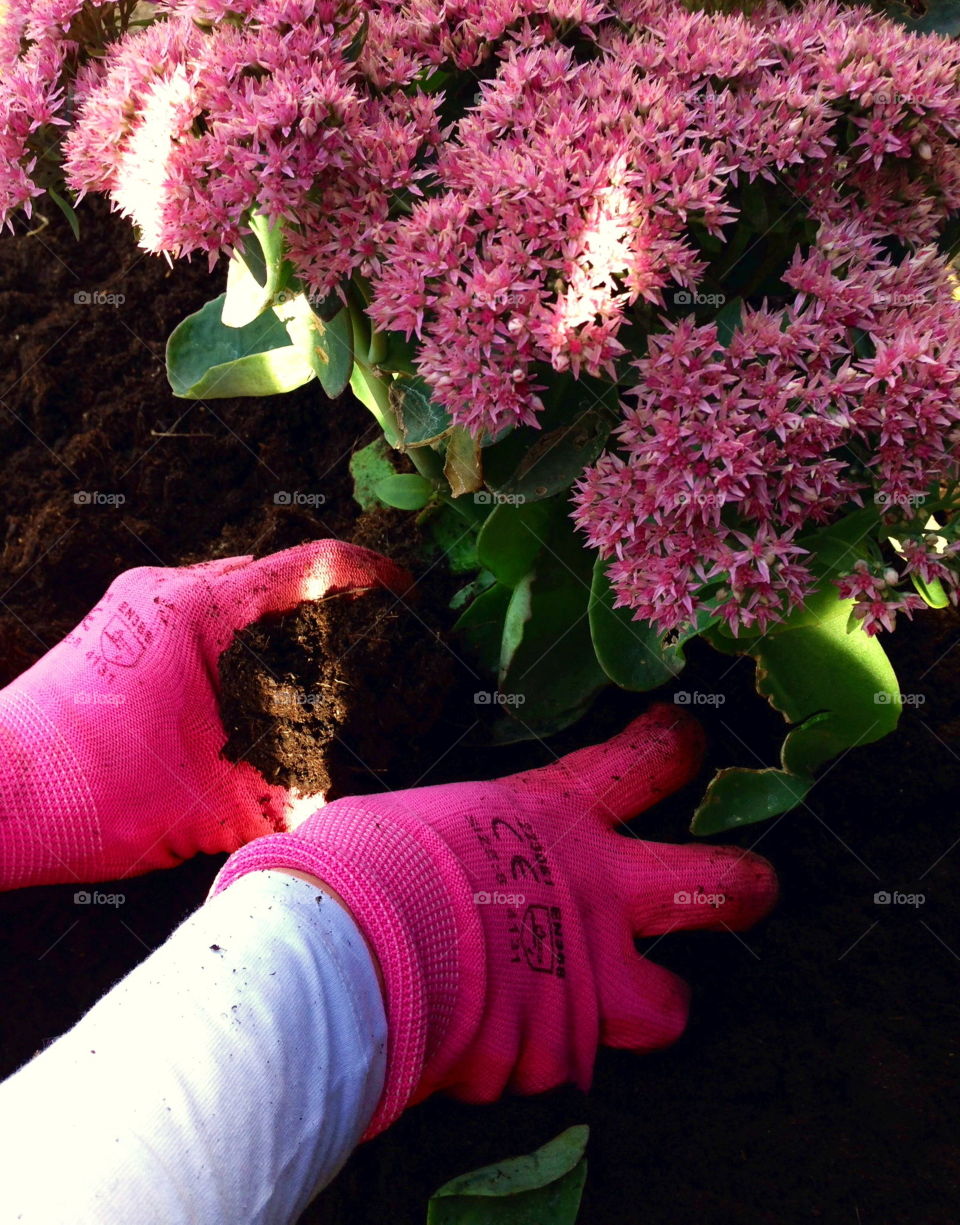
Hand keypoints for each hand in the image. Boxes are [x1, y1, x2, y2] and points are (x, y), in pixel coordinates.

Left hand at [0, 542, 409, 888]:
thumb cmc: (92, 796)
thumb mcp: (211, 806)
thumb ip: (290, 802)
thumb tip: (347, 810)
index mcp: (198, 613)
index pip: (305, 568)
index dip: (365, 571)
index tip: (404, 584)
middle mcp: (164, 590)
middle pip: (268, 578)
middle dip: (321, 606)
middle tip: (361, 646)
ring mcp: (133, 603)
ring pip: (228, 596)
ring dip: (271, 627)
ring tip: (305, 674)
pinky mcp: (115, 625)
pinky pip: (193, 614)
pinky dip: (231, 640)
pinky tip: (242, 690)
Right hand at [212, 704, 778, 1135]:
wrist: (354, 953)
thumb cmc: (375, 865)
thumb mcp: (439, 821)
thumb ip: (485, 840)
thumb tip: (465, 856)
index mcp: (560, 817)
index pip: (648, 764)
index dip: (674, 750)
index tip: (684, 742)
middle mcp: (598, 895)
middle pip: (715, 887)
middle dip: (744, 887)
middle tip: (753, 887)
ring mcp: (589, 978)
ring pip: (664, 1008)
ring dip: (646, 1005)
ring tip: (617, 1004)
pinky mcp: (559, 1052)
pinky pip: (562, 1058)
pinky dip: (535, 1049)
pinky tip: (492, 1036)